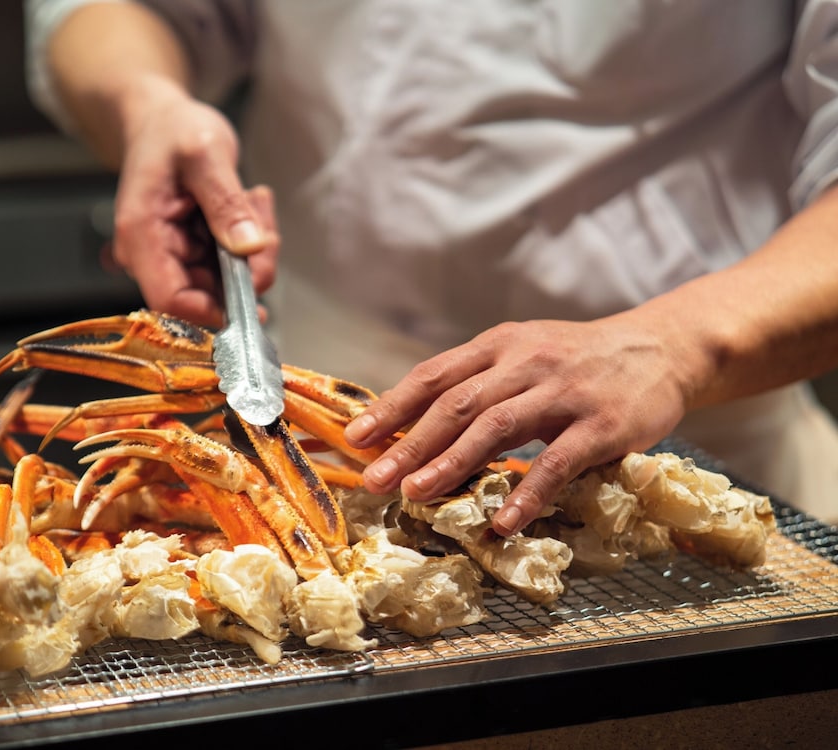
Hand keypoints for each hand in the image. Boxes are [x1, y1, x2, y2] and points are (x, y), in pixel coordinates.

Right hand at [110, 82, 278, 327]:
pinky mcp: (196, 255)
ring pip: (228, 284)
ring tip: (254, 200)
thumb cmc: (174, 130)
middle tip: (263, 220)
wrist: (164, 122)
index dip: (214, 310)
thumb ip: (226, 201)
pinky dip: (252, 241)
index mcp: (141, 236)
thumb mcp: (204, 154)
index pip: (171, 301)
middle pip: (208, 297)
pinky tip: (249, 203)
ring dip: (255, 250)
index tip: (254, 295)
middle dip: (249, 268)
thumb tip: (248, 246)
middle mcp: (153, 257)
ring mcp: (176, 259)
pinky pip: (234, 267)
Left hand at [343, 316, 689, 535]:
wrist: (662, 348)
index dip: (393, 406)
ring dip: (453, 463)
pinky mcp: (602, 424)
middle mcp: (526, 362)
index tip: (355, 436)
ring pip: (497, 427)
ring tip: (417, 493)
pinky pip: (558, 462)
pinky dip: (528, 492)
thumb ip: (478, 380)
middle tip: (374, 477)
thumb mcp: (524, 353)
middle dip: (410, 442)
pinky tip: (503, 521)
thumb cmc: (578, 360)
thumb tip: (414, 421)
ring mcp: (564, 392)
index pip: (435, 375)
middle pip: (457, 403)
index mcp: (500, 345)